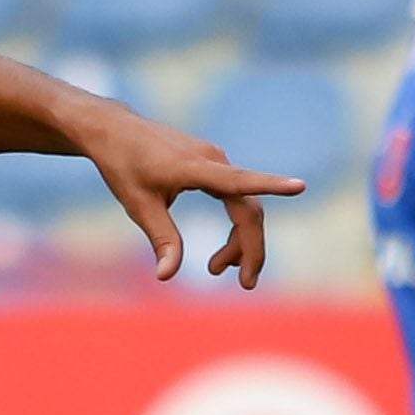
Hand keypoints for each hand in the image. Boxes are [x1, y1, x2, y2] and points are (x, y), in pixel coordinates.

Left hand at [82, 109, 303, 287]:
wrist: (114, 130)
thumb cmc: (123, 165)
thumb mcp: (138, 205)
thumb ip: (161, 238)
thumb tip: (166, 276)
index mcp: (196, 168)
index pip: (240, 181)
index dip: (272, 186)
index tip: (300, 187)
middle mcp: (213, 160)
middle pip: (248, 208)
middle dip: (250, 248)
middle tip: (247, 284)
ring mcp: (215, 160)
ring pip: (243, 204)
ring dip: (239, 240)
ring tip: (217, 269)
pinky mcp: (212, 163)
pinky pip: (235, 196)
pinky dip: (234, 224)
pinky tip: (225, 252)